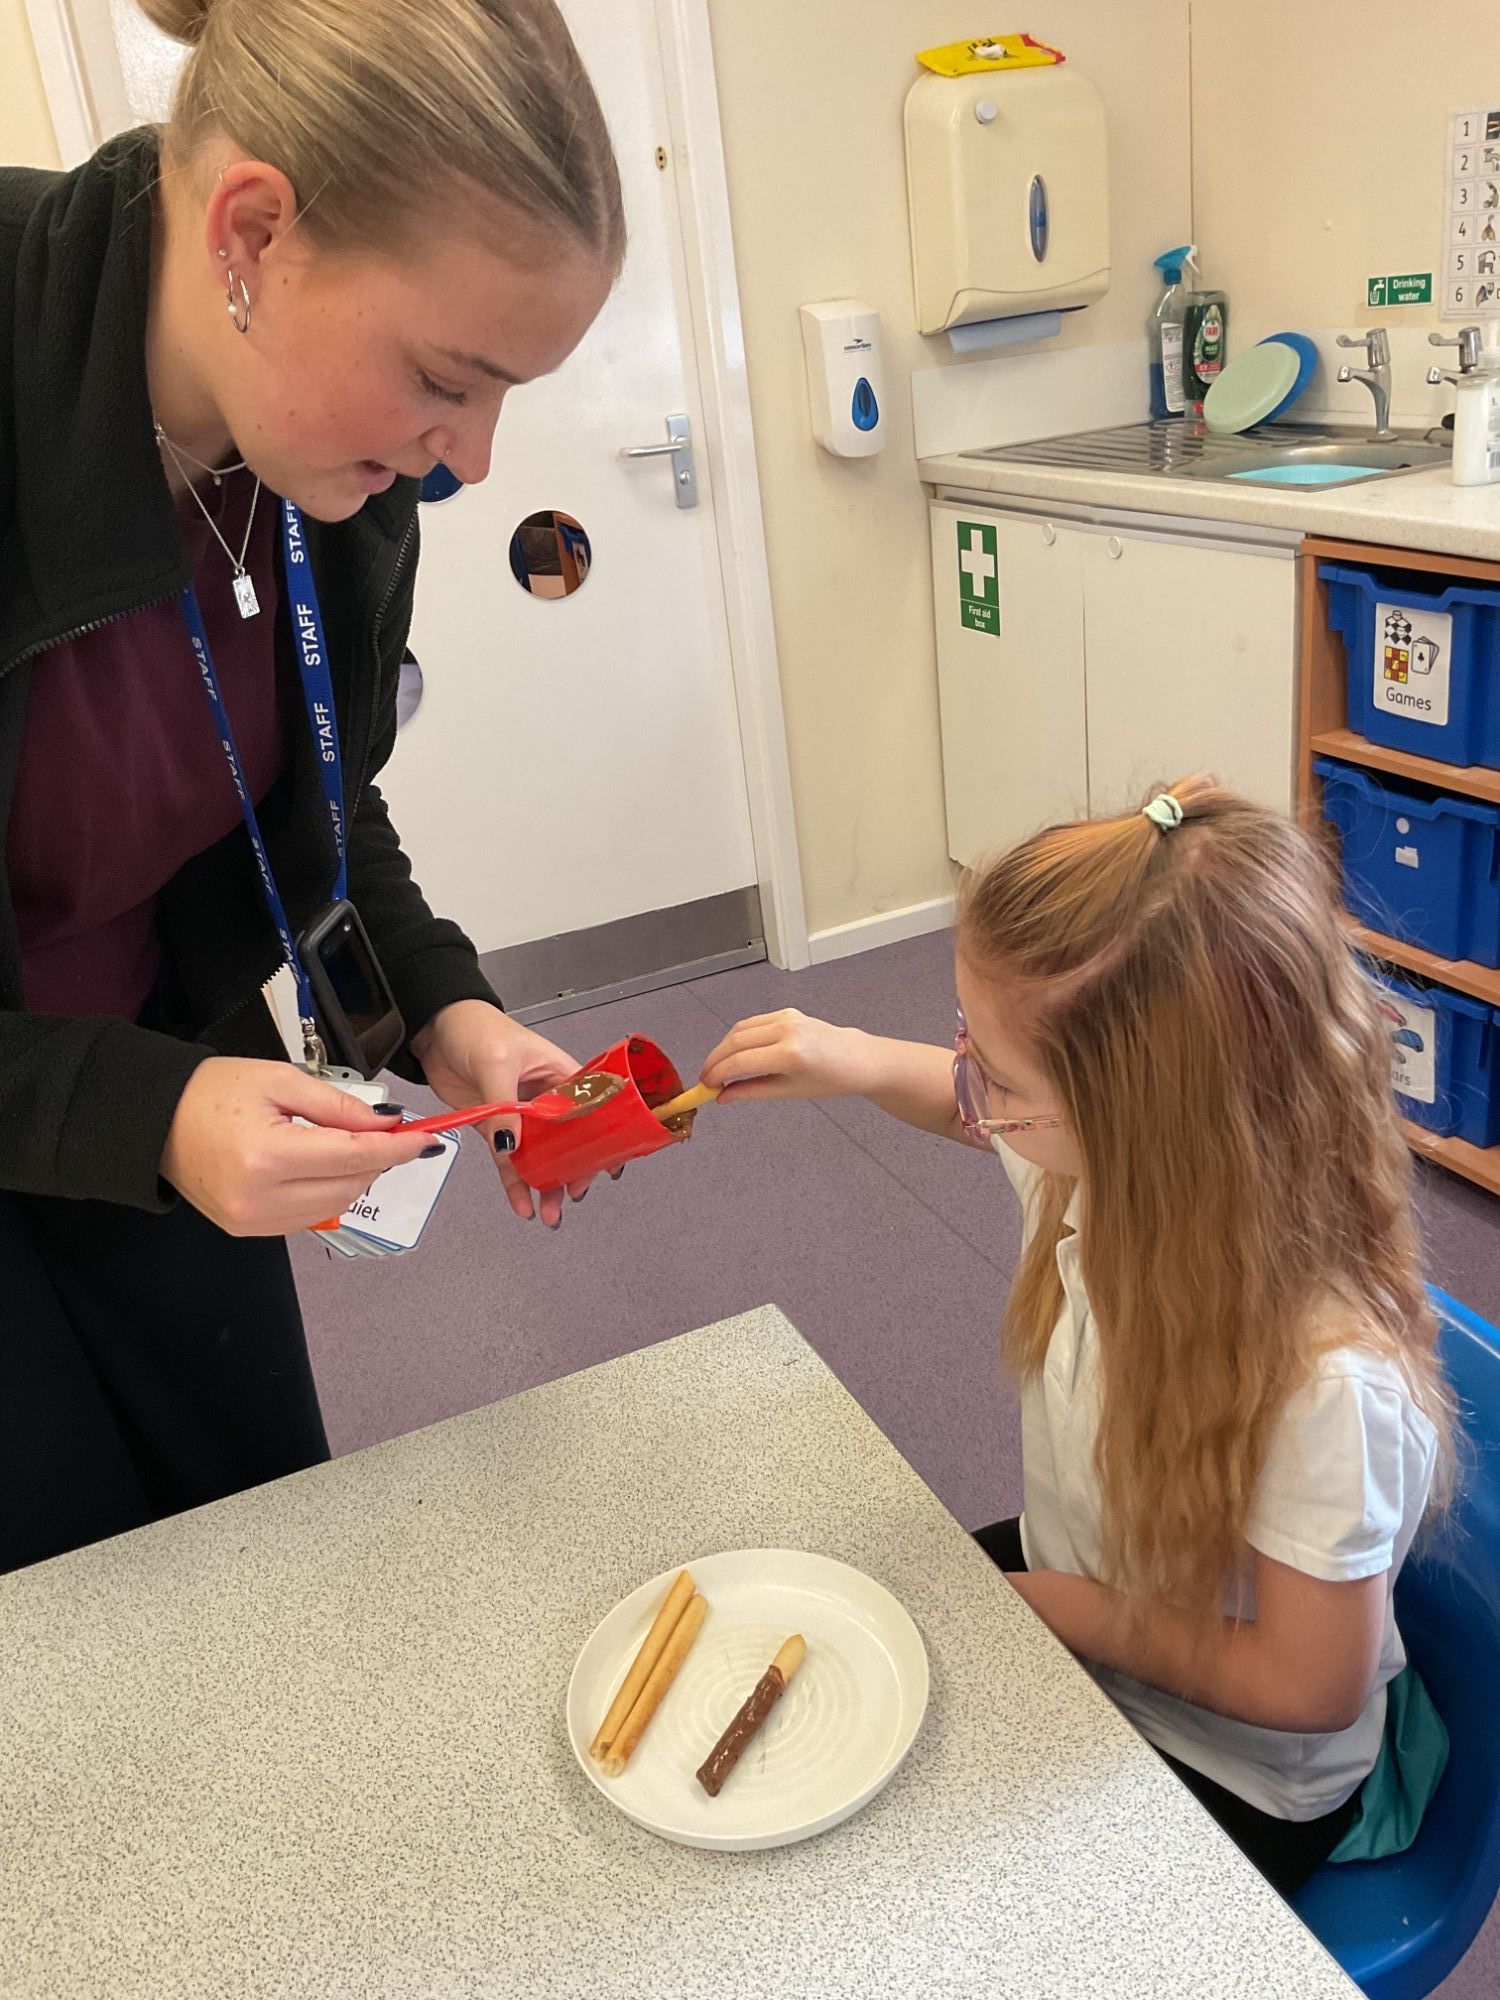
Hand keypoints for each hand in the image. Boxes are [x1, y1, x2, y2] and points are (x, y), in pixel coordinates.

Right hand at [161, 1057, 438, 1236]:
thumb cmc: (210, 1092)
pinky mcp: (248, 1230)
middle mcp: (260, 1199)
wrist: (155, 1120)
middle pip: (350, 1186)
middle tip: (388, 1134)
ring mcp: (252, 1221)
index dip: (396, 1147)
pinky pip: (308, 1216)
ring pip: (334, 1205)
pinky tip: (321, 1167)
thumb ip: (339, 1106)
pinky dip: (328, 1192)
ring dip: (355, 1178)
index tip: (423, 1138)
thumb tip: (386, 1124)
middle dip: (377, 1160)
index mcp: (267, 1156)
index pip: (353, 1157)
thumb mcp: (281, 1081)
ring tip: (350, 1146)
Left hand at [410, 999, 590, 1227]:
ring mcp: (520, 1115)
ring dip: (544, 1183)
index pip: (590, 1112)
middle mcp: (546, 1098)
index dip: (599, 1141)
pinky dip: (514, 1181)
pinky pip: (508, 1159)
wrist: (434, 1028)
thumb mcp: (495, 1063)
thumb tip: (512, 1145)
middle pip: (568, 1141)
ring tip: (547, 1213)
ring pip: (540, 1156)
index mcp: (561, 1075)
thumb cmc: (475, 1028)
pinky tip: (521, 1201)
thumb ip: (505, 1106)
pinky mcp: (495, 1125)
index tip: (601, 1168)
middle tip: (570, 1195)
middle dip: (572, 1171)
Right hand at [698, 1009, 874, 1102]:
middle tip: (706, 1078)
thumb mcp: (788, 1091)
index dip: (717, 1074)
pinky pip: (753, 1023)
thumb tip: (723, 1096)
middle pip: (735, 1041)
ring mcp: (787, 1018)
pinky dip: (737, 1037)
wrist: (857, 1059)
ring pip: (740, 1029)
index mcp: (790, 1054)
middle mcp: (787, 1030)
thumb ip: (751, 1091)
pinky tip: (733, 1053)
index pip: (740, 1062)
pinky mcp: (787, 1012)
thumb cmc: (830, 1080)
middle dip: (715, 1060)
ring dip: (723, 1047)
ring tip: (717, 1068)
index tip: (706, 1086)